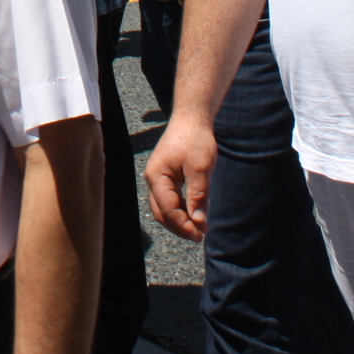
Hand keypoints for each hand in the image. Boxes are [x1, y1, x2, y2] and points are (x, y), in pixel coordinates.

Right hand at [142, 108, 218, 242]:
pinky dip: (181, 209)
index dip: (183, 225)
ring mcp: (158, 178)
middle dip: (180, 226)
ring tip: (200, 228)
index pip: (168, 209)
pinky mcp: (166, 177)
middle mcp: (153, 179)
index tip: (200, 234)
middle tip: (200, 236)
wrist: (192, 118)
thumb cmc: (195, 139)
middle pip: (161, 212)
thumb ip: (198, 196)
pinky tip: (196, 214)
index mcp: (157, 176)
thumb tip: (198, 222)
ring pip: (164, 208)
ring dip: (180, 220)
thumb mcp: (200, 168)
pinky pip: (170, 199)